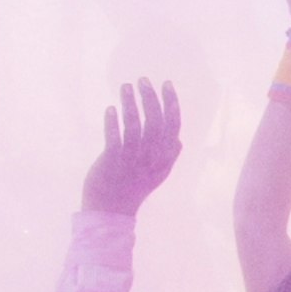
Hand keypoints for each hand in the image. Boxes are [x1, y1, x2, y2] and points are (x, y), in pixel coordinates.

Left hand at [82, 78, 183, 216]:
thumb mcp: (157, 175)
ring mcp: (132, 160)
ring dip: (130, 104)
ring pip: (134, 126)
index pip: (173, 126)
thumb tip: (179, 140)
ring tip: (126, 87)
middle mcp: (151, 158)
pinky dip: (112, 122)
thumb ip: (169, 156)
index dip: (171, 103)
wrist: (111, 211)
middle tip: (143, 80)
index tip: (166, 84)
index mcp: (164, 158)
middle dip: (150, 98)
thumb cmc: (133, 189)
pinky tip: (111, 108)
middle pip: (155, 122)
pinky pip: (114, 138)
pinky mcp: (112, 162)